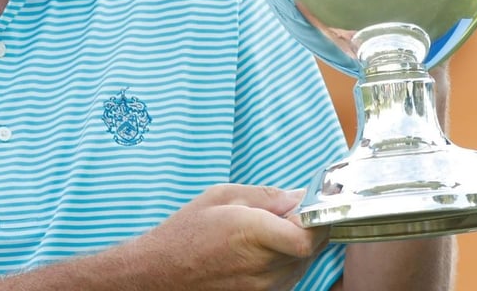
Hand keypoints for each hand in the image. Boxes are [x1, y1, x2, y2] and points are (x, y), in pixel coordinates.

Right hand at [123, 184, 328, 290]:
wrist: (160, 272)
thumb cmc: (186, 232)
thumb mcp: (221, 196)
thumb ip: (266, 196)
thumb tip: (298, 196)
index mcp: (253, 233)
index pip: (309, 236)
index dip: (316, 220)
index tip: (310, 207)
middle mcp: (262, 266)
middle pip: (310, 250)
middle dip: (308, 229)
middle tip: (289, 215)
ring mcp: (262, 288)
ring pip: (302, 265)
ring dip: (296, 247)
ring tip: (268, 233)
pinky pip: (287, 279)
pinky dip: (285, 263)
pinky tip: (261, 252)